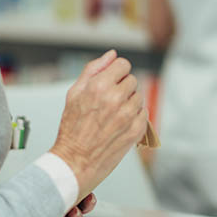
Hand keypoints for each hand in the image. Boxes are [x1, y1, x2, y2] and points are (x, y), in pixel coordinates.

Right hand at [49, 50, 146, 198]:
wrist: (75, 161)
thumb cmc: (72, 128)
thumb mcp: (74, 93)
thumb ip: (93, 69)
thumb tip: (112, 55)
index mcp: (99, 86)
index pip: (123, 64)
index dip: (117, 71)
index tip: (112, 80)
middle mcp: (115, 99)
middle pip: (132, 80)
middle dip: (122, 87)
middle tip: (108, 101)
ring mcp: (127, 116)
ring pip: (139, 97)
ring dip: (129, 102)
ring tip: (113, 114)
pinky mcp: (136, 130)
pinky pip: (144, 113)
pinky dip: (135, 116)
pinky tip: (120, 124)